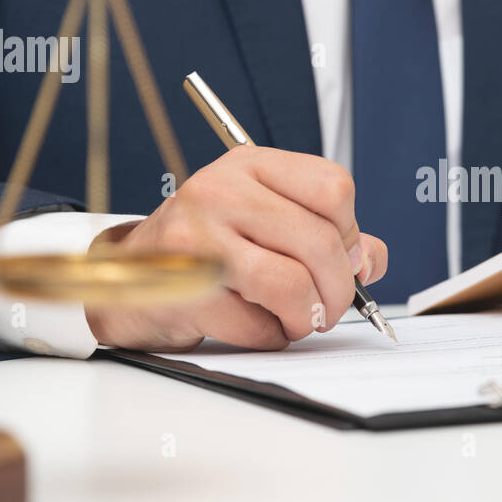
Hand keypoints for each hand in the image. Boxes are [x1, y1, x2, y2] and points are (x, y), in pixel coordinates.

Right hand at [85, 146, 386, 351]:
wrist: (130, 280)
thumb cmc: (207, 250)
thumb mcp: (265, 222)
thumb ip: (327, 235)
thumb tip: (372, 260)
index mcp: (248, 165)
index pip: (333, 188)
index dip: (351, 232)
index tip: (344, 257)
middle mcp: (220, 191)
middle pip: (321, 243)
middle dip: (338, 289)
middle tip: (329, 306)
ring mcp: (198, 237)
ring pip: (294, 285)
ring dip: (308, 316)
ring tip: (297, 319)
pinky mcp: (185, 288)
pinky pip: (258, 324)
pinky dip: (271, 336)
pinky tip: (254, 325)